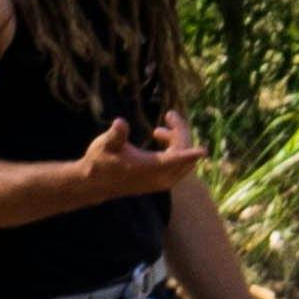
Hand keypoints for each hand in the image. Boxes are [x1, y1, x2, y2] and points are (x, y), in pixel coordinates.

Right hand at [77, 111, 203, 199]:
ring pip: (184, 159)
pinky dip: (176, 149)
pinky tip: (159, 136)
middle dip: (181, 132)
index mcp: (151, 168)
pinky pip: (180, 164)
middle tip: (169, 115)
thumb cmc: (99, 161)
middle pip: (185, 154)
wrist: (95, 183)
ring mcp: (164, 182)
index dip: (190, 154)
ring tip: (157, 130)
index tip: (204, 150)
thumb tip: (120, 122)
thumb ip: (115, 135)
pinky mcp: (162, 182)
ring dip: (177, 140)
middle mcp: (162, 178)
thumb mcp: (104, 145)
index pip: (176, 160)